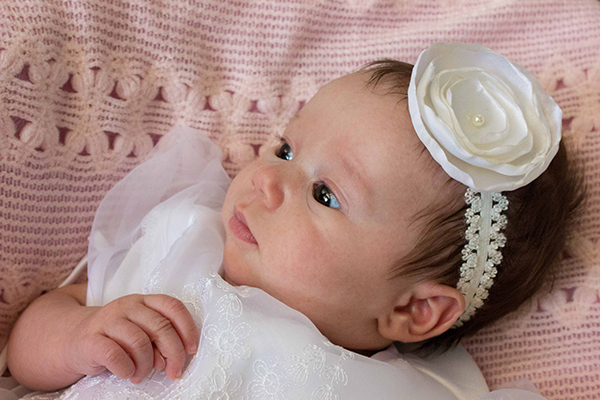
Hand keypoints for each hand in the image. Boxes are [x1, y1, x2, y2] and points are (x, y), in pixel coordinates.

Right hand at [68, 294, 198, 383]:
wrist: (75, 339)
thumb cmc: (117, 338)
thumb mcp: (141, 331)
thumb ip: (159, 339)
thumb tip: (172, 359)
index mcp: (144, 301)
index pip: (173, 306)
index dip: (187, 328)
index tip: (192, 349)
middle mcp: (128, 305)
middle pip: (161, 326)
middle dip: (174, 353)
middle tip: (174, 372)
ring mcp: (108, 320)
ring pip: (140, 342)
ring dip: (146, 365)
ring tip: (142, 375)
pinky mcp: (91, 339)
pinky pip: (115, 355)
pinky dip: (126, 369)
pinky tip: (127, 373)